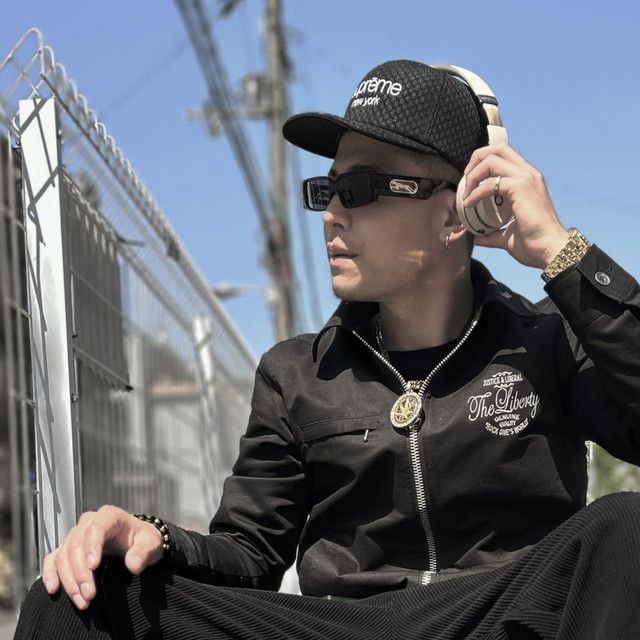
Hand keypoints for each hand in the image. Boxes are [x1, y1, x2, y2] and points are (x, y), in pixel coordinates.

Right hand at [41, 505, 163, 608]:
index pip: (96, 527)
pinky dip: (50, 573)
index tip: (93, 567)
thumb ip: (143, 552)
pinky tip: (53, 589)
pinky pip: (52, 559)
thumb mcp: (150, 544)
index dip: (92, 546)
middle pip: (77, 544)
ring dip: (69, 580)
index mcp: (110, 516)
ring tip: (82, 600)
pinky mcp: (68, 549)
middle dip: (81, 572)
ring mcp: (76, 535)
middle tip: (90, 594)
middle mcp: (89, 522)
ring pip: (64, 555)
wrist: (136, 544)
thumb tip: (133, 564)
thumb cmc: (143, 541)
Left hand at [461, 143, 568, 268]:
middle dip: (476, 160)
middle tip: (466, 182)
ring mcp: (526, 179)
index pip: (504, 154)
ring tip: (466, 195)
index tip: (471, 182)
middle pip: (497, 149)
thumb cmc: (533, 243)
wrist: (550, 251)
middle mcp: (528, 174)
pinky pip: (491, 182)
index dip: (483, 162)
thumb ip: (492, 234)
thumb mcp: (508, 235)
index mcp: (527, 179)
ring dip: (473, 175)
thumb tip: (477, 237)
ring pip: (492, 160)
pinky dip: (476, 192)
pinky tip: (469, 204)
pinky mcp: (522, 188)